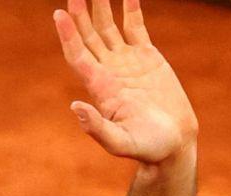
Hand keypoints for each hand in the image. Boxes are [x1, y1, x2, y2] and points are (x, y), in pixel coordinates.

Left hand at [53, 0, 197, 164]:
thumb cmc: (146, 147)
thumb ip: (97, 128)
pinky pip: (136, 28)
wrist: (172, 143)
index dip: (68, 35)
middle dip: (80, 15)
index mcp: (100, 87)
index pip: (78, 55)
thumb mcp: (120, 142)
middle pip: (89, 37)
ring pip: (109, 29)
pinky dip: (131, 11)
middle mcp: (109, 71)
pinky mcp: (148, 58)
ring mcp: (127, 63)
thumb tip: (75, 107)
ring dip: (101, 8)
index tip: (58, 15)